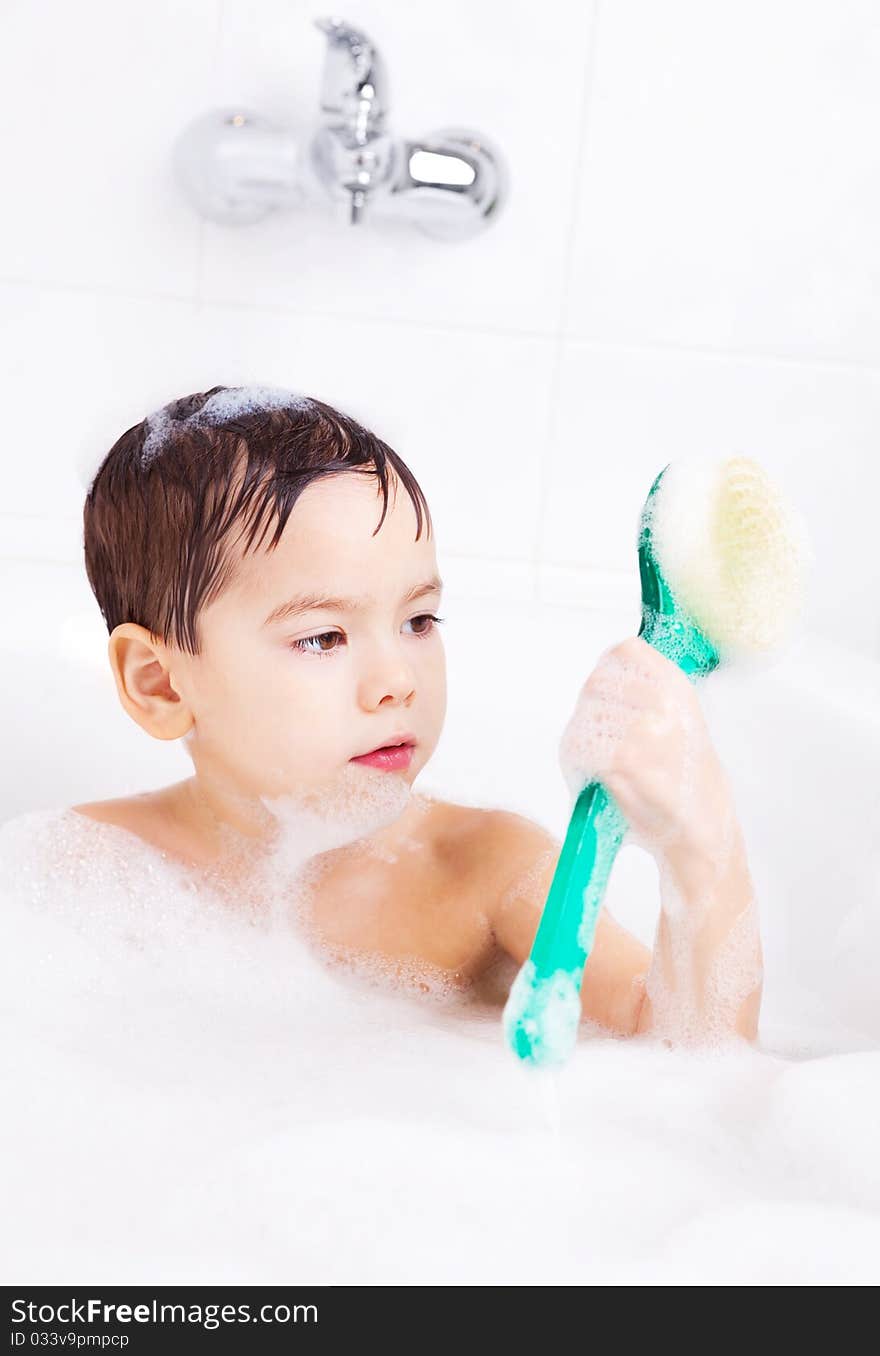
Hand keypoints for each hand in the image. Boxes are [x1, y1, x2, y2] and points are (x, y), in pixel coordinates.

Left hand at [558, 636, 733, 863]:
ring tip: (595, 765)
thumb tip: (602, 678)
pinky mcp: (624, 760)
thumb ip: (647, 696)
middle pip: (595, 685)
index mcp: (678, 688)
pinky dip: (576, 765)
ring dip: (579, 742)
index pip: (625, 652)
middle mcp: (663, 703)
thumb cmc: (685, 781)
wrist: (702, 831)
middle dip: (589, 713)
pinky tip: (593, 780)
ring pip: (583, 718)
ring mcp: (644, 730)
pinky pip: (579, 748)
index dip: (606, 672)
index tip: (605, 695)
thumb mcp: (681, 722)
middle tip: (596, 741)